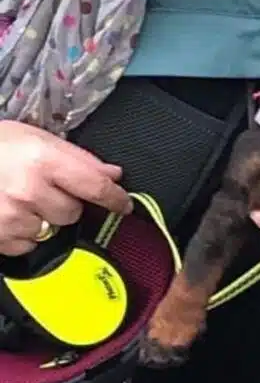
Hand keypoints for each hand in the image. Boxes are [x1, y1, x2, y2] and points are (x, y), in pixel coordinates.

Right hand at [0, 120, 131, 255]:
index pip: (96, 187)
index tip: (124, 205)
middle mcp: (29, 191)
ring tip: (18, 198)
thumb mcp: (35, 138)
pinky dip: (22, 233)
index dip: (115, 198)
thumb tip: (113, 175)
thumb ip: (78, 158)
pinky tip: (7, 212)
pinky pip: (27, 244)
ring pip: (50, 229)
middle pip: (72, 212)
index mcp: (44, 161)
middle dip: (64, 202)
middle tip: (41, 187)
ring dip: (41, 218)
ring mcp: (11, 217)